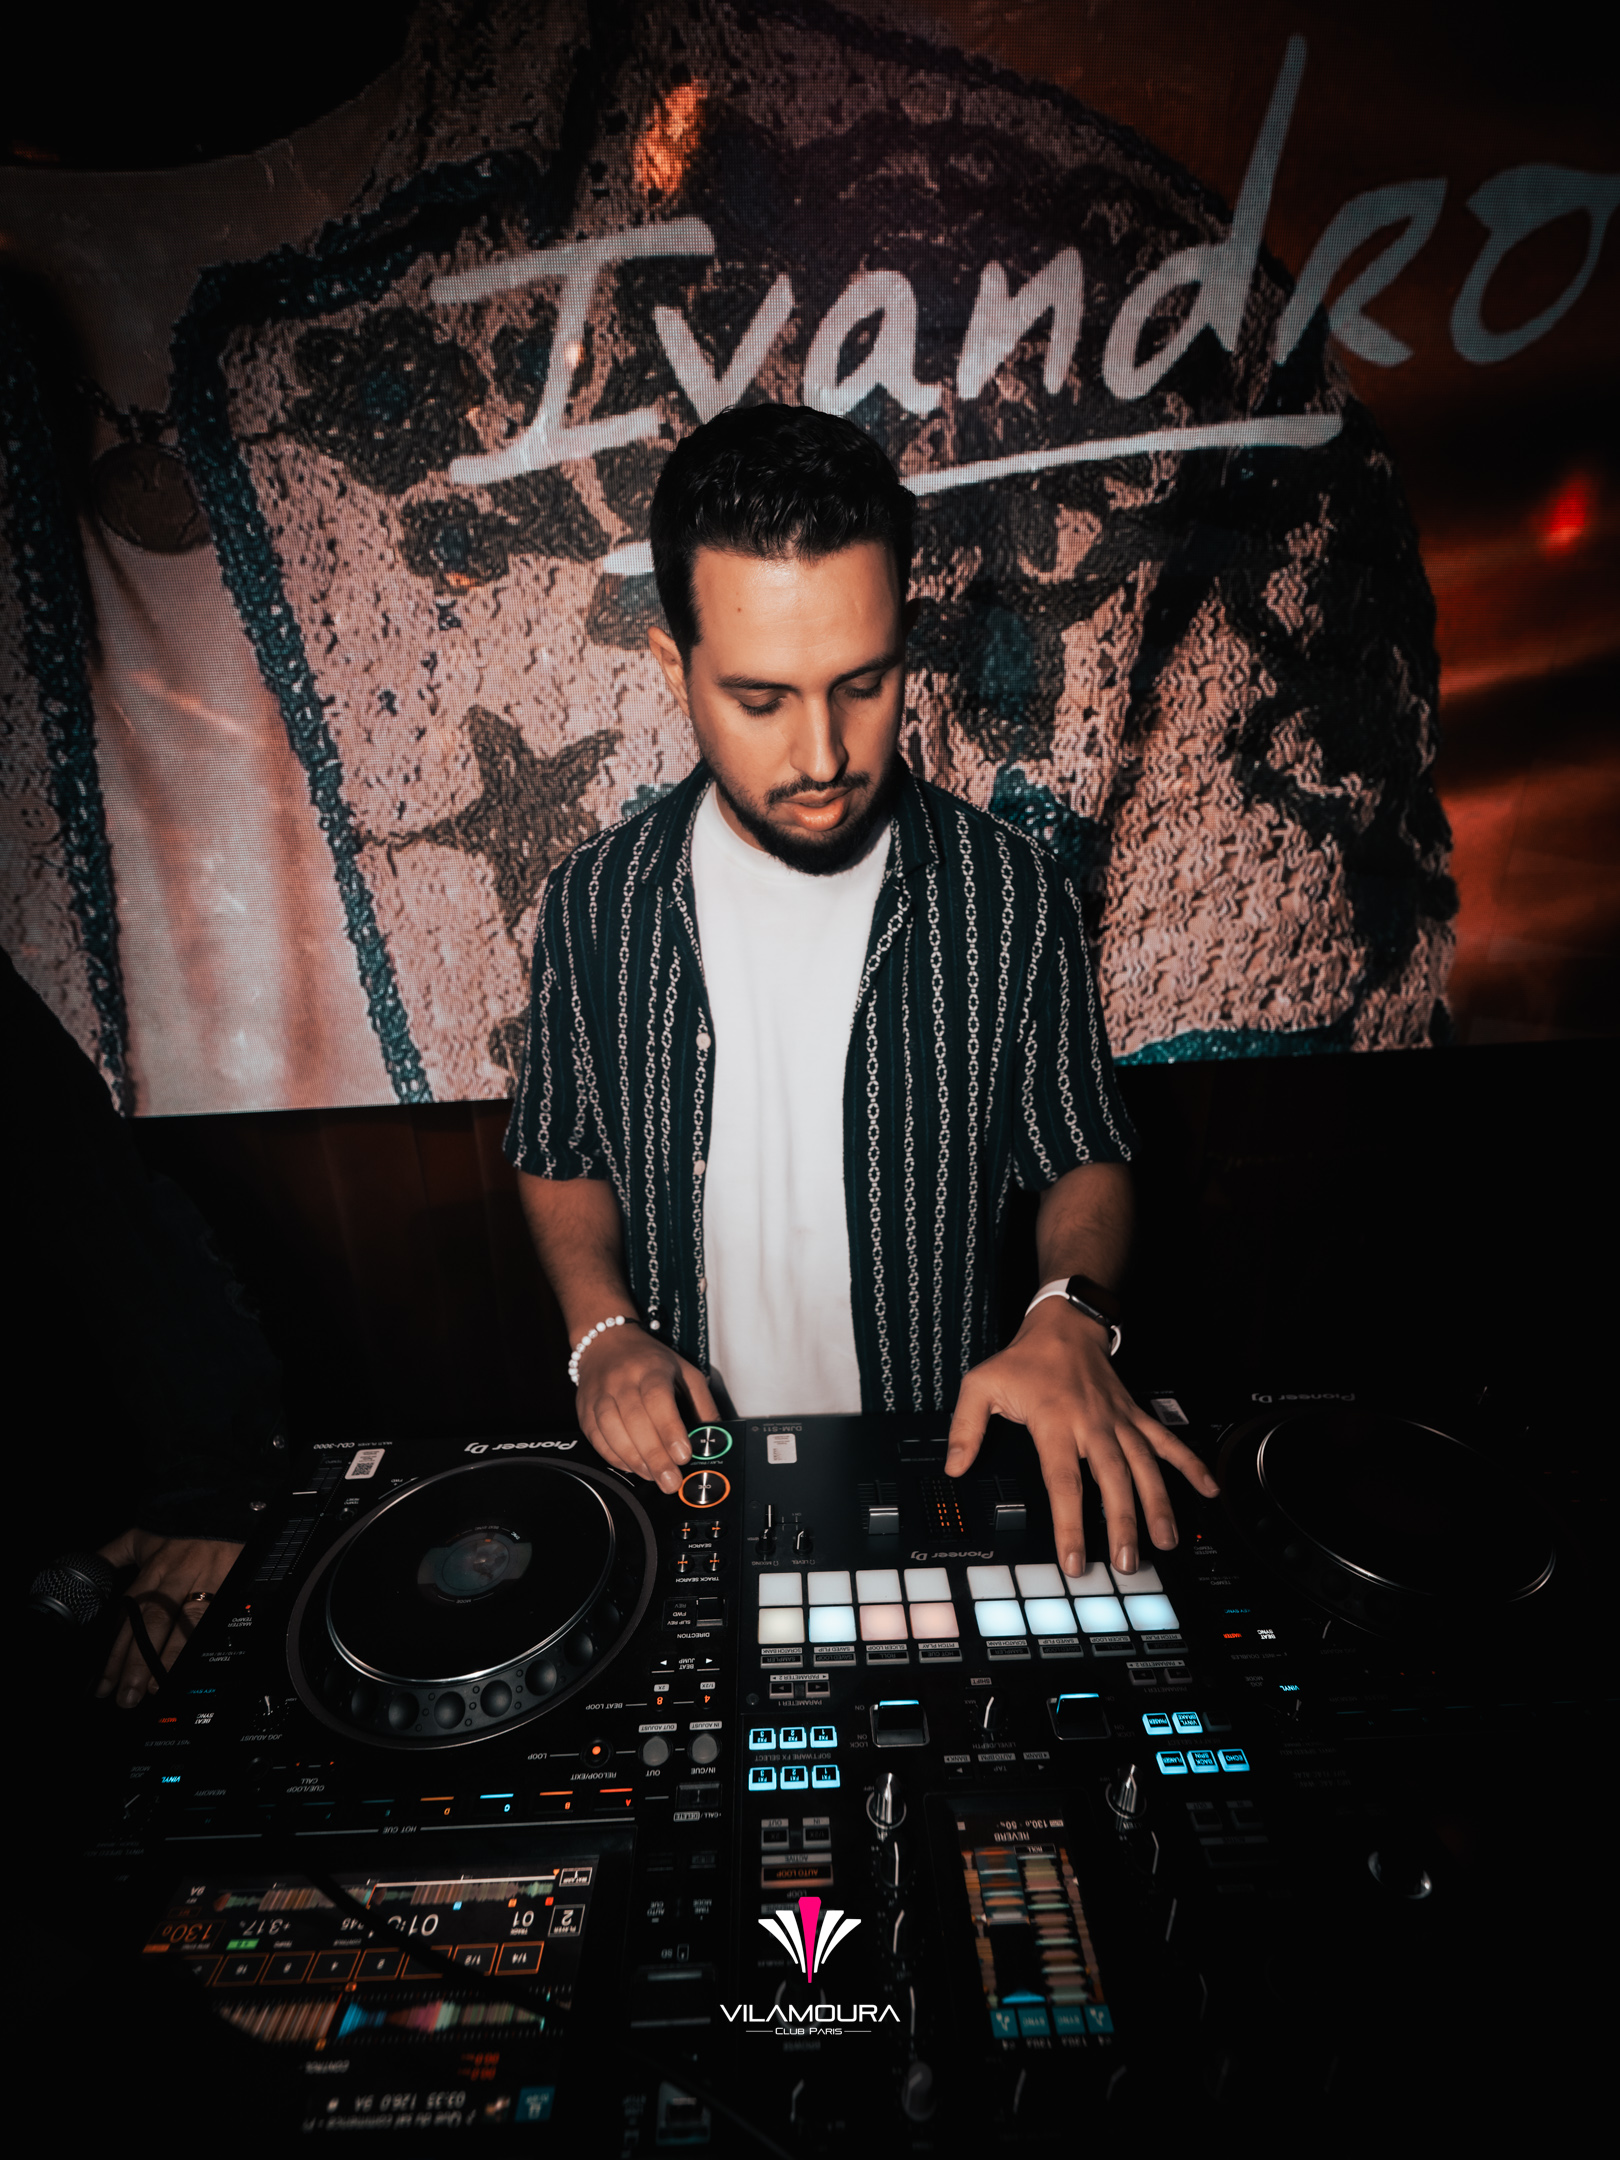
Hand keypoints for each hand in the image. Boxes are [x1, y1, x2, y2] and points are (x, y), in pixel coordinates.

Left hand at [95, 1528, 243, 1707]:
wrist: (224, 1505)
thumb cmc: (180, 1524)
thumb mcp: (140, 1536)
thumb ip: (111, 1556)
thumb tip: (81, 1572)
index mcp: (153, 1569)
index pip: (129, 1616)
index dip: (115, 1651)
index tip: (103, 1682)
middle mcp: (177, 1577)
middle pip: (154, 1623)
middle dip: (138, 1661)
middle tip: (127, 1695)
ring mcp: (206, 1581)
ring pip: (186, 1623)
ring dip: (170, 1658)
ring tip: (156, 1688)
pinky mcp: (229, 1583)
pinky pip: (215, 1617)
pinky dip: (203, 1643)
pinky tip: (194, 1665)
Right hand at [574, 1324, 718, 1492]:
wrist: (606, 1342)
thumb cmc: (650, 1360)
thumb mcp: (685, 1371)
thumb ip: (702, 1404)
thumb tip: (716, 1437)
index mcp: (651, 1368)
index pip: (658, 1400)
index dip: (670, 1429)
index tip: (683, 1455)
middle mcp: (621, 1380)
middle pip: (635, 1421)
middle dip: (655, 1456)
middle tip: (671, 1481)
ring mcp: (599, 1394)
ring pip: (612, 1431)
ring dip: (634, 1460)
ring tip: (653, 1476)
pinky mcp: (584, 1409)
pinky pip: (596, 1438)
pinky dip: (614, 1457)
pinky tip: (631, 1466)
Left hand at [945, 1299, 1217, 1575]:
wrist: (1065, 1323)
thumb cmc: (1024, 1359)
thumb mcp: (982, 1384)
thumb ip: (966, 1428)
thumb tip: (954, 1468)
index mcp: (1055, 1421)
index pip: (1064, 1481)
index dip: (1070, 1524)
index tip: (1073, 1559)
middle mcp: (1092, 1423)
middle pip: (1113, 1479)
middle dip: (1122, 1522)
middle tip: (1125, 1562)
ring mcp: (1119, 1420)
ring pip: (1145, 1466)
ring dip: (1158, 1504)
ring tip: (1166, 1541)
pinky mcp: (1136, 1415)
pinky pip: (1167, 1441)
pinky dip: (1190, 1464)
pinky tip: (1208, 1490)